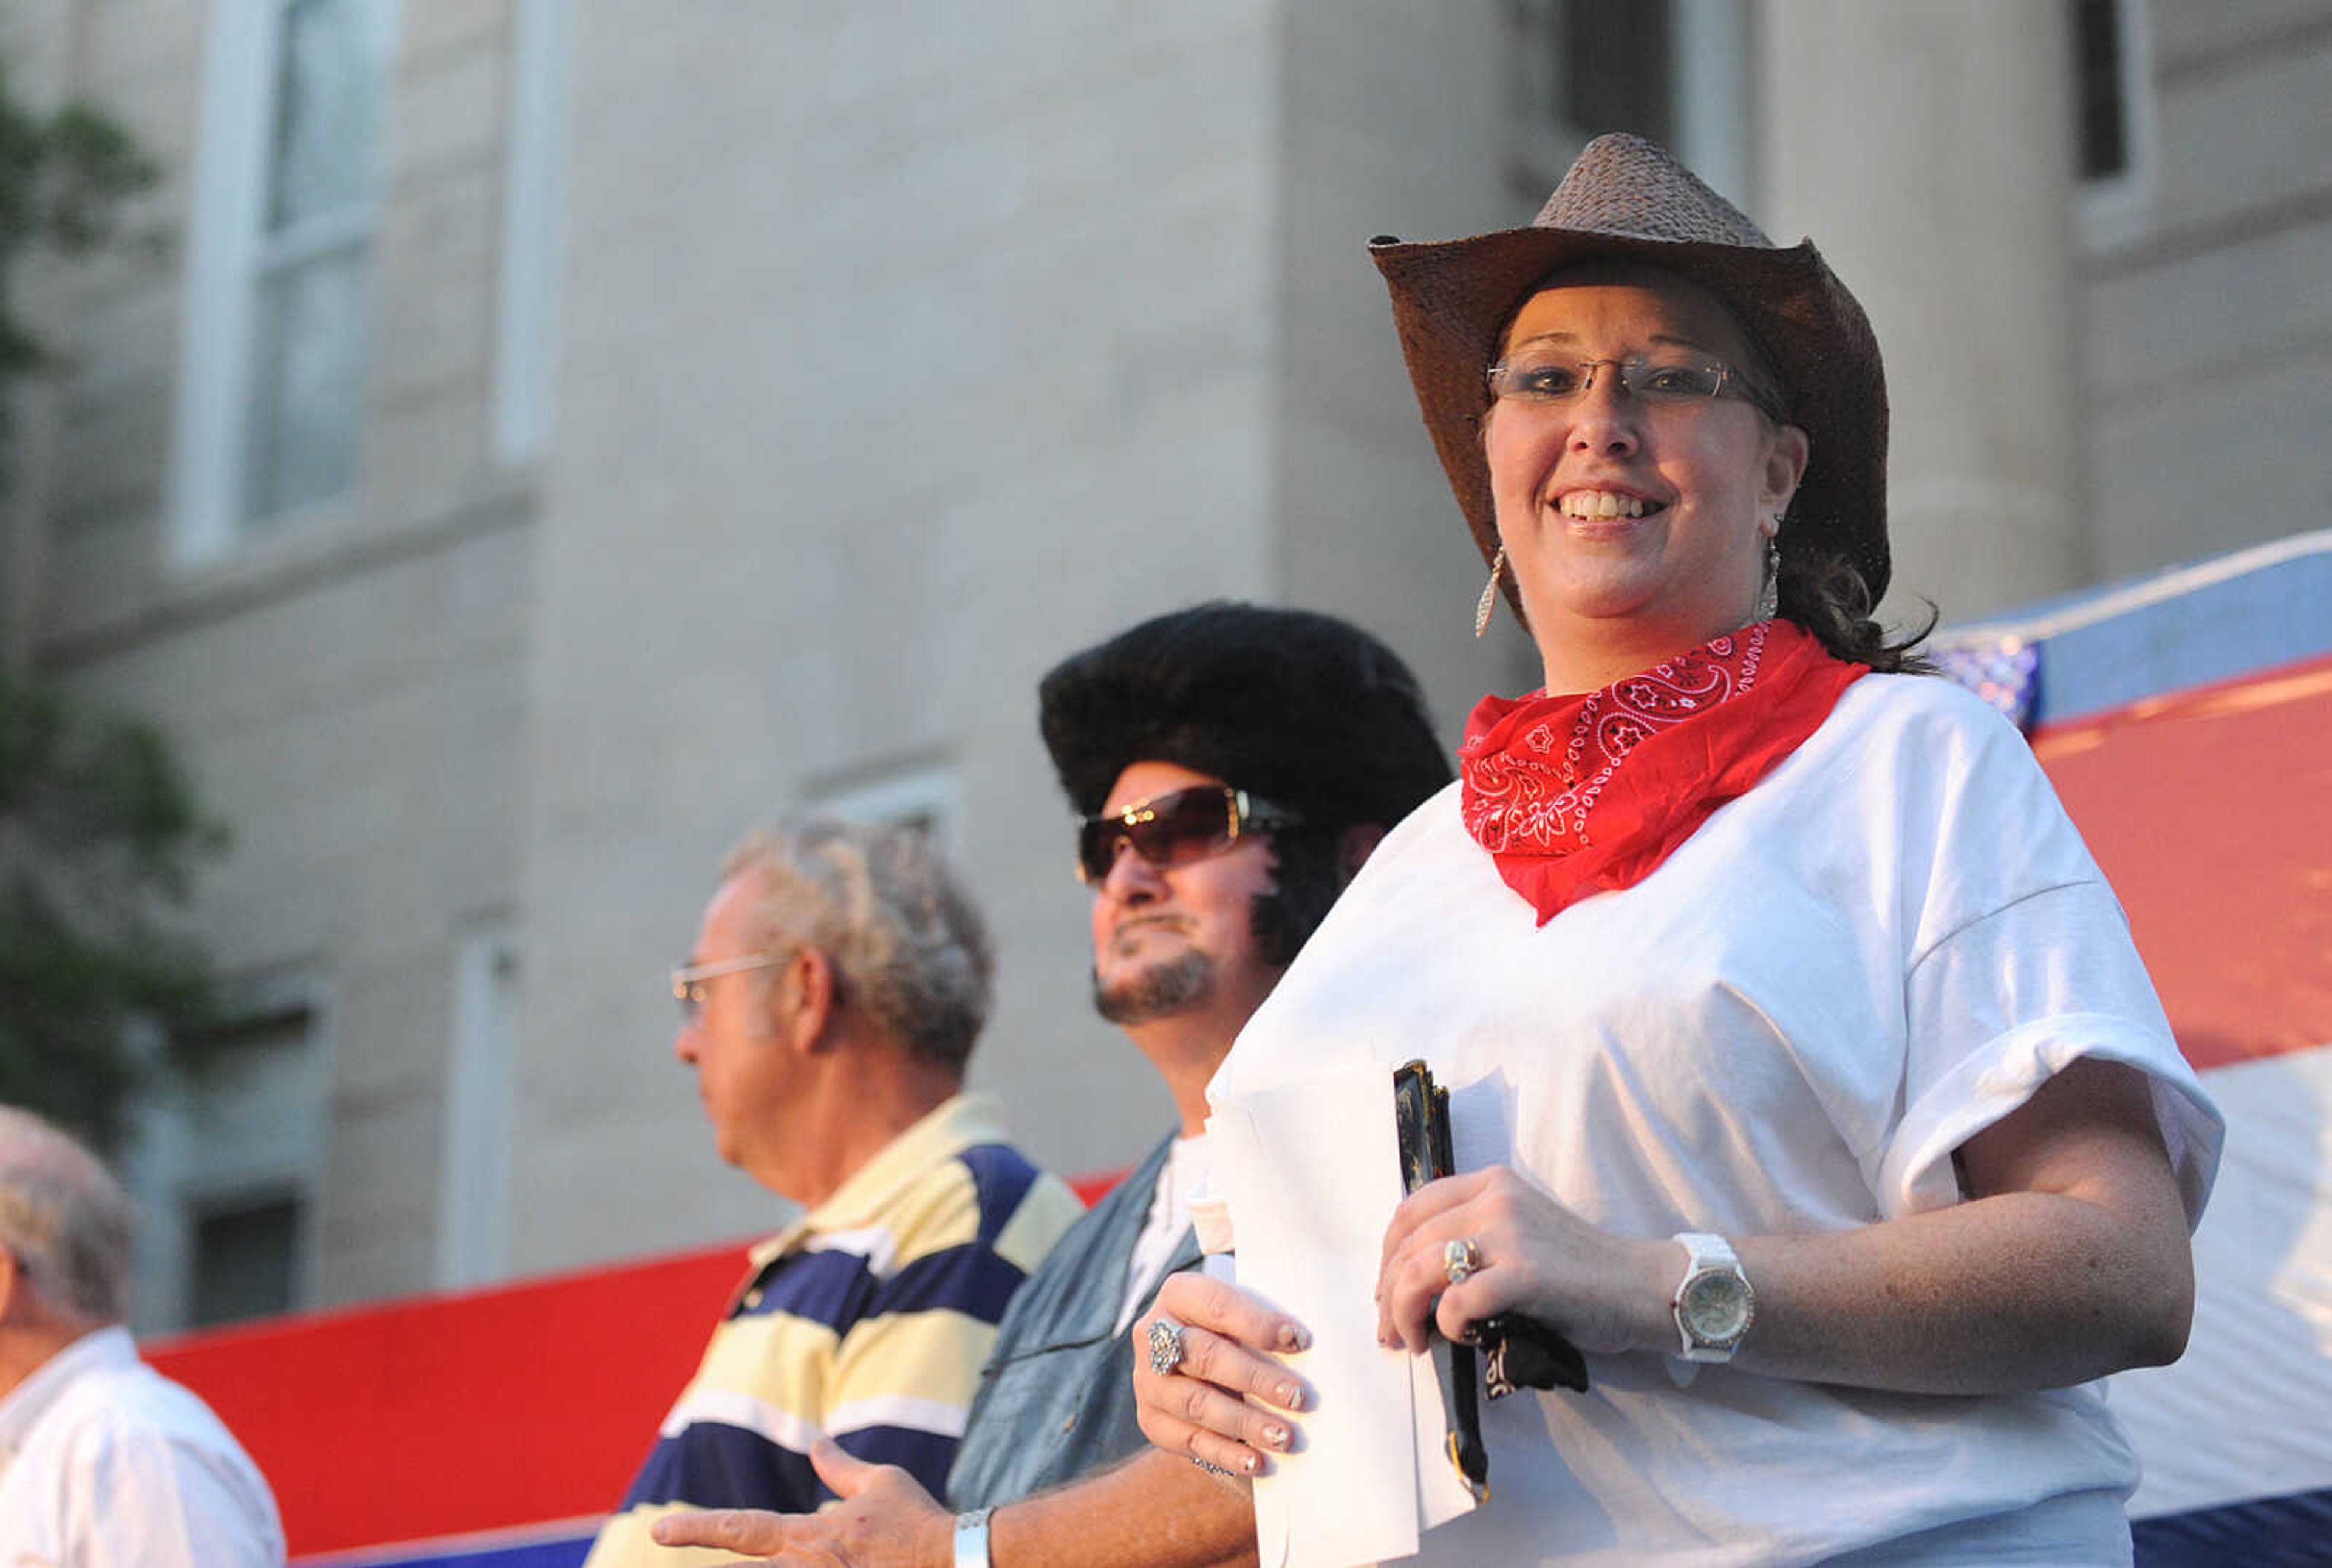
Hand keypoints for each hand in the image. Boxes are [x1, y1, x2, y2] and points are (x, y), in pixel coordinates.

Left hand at [647, 1440, 948, 1566]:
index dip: (697, 1529)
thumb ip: (841, 1468)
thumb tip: (817, 1445)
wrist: (954, 1562)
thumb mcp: (881, 1483)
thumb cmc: (916, 1521)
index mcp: (809, 1535)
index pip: (741, 1529)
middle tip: (663, 1543)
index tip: (660, 1531)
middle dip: (707, 1566)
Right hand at [1133, 1271, 1314, 1479]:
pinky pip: (1189, 1441)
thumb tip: (1307, 1344)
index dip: (1258, 1323)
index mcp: (1179, 1294)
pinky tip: (1257, 1461)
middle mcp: (1152, 1334)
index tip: (1299, 1340)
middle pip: (1205, 1356)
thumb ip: (1266, 1323)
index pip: (1217, 1305)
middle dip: (1256, 1378)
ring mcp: (1147, 1380)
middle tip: (1298, 1396)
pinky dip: (1226, 1453)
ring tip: (1284, 1436)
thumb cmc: (1236, 1333)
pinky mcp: (1151, 1419)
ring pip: (1197, 1403)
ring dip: (1245, 1422)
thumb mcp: (1243, 1315)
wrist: (1200, 1368)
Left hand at [1375, 1167, 1667, 1356]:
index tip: (1384, 1290)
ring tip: (1411, 1341)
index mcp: (1491, 1183)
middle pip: (1408, 1242)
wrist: (1642, 1286)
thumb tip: (1414, 1279)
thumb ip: (1474, 1237)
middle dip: (1386, 1292)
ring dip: (1404, 1312)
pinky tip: (1461, 1336)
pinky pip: (1457, 1300)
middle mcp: (1495, 1198)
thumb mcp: (1520, 1231)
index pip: (1411, 1210)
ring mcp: (1510, 1233)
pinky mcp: (1525, 1274)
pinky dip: (1447, 1324)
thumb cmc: (1580, 1271)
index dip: (1387, 1255)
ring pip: (1421, 1269)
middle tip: (1390, 1331)